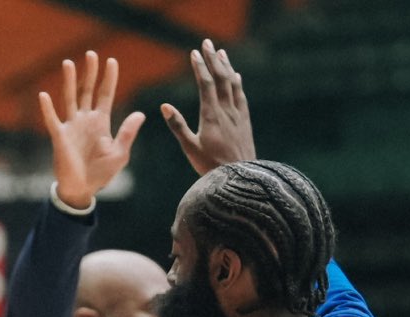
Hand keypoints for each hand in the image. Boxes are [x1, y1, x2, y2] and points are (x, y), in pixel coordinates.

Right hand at [38, 52, 144, 208]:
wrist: (82, 190)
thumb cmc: (101, 173)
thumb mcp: (119, 154)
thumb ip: (128, 133)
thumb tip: (141, 114)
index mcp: (101, 122)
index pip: (105, 95)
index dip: (109, 79)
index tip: (112, 61)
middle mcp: (85, 120)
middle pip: (87, 90)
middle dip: (90, 73)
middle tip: (92, 54)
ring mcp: (71, 126)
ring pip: (70, 99)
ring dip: (69, 82)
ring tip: (69, 63)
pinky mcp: (59, 137)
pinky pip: (52, 120)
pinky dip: (47, 109)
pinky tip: (43, 95)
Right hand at [161, 39, 255, 175]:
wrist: (240, 179)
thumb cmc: (211, 167)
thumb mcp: (191, 149)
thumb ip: (178, 126)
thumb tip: (164, 106)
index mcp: (211, 116)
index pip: (206, 84)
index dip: (200, 67)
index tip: (194, 53)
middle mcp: (227, 111)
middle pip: (221, 78)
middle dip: (213, 59)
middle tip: (207, 43)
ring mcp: (238, 116)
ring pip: (233, 85)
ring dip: (227, 67)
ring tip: (221, 53)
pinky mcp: (245, 123)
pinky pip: (241, 97)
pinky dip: (237, 84)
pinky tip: (236, 77)